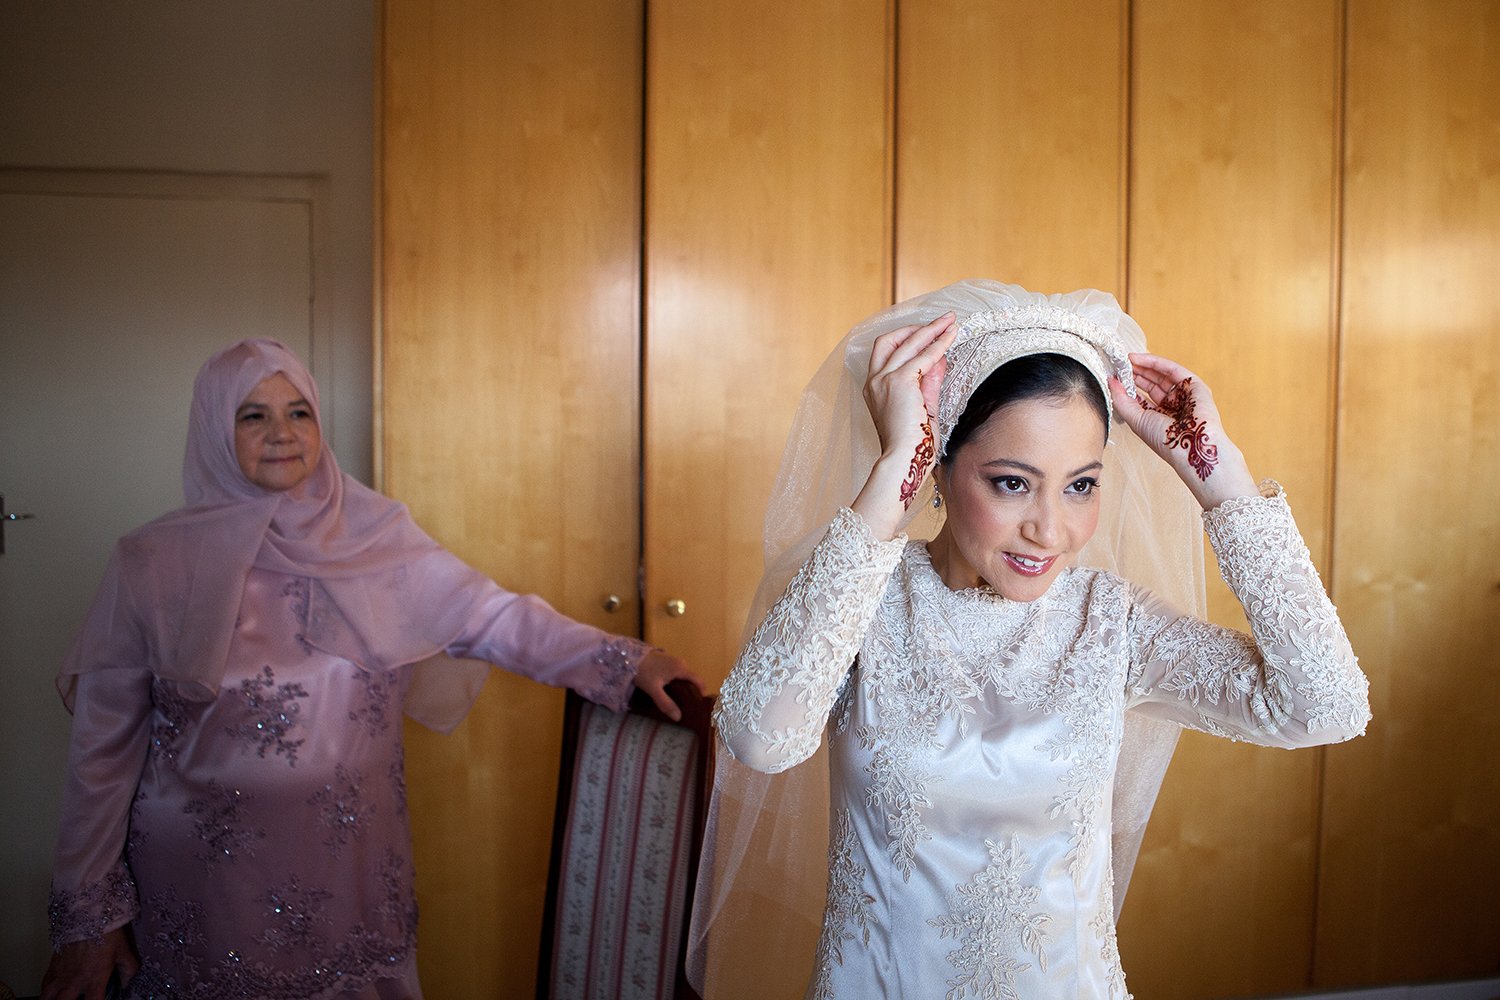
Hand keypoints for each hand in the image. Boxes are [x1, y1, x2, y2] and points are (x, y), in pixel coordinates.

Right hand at [41, 927, 138, 999]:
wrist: (87, 915)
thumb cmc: (105, 932)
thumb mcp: (123, 951)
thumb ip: (128, 969)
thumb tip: (128, 982)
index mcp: (95, 979)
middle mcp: (75, 980)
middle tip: (77, 999)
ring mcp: (61, 975)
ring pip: (47, 998)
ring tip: (62, 998)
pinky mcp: (53, 967)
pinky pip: (44, 985)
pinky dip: (46, 992)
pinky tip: (53, 992)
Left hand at [633, 649, 704, 721]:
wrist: (629, 657)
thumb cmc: (643, 672)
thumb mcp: (654, 690)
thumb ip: (666, 703)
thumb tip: (678, 717)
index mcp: (681, 669)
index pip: (699, 680)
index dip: (702, 692)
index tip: (701, 704)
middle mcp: (680, 663)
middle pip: (691, 679)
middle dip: (691, 691)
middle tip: (688, 705)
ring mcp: (673, 660)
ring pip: (683, 676)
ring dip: (683, 686)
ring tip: (678, 700)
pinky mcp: (666, 660)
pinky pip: (677, 673)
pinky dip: (676, 681)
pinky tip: (669, 690)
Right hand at [851, 312, 958, 538]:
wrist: (902, 460)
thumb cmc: (912, 445)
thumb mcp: (922, 409)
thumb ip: (929, 384)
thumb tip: (940, 360)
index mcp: (874, 390)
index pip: (888, 355)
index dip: (909, 342)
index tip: (929, 336)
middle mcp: (874, 381)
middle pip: (891, 341)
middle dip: (917, 328)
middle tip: (941, 321)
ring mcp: (884, 380)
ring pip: (908, 343)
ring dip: (931, 330)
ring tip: (950, 320)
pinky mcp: (899, 381)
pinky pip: (922, 356)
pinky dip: (938, 344)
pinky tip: (951, 337)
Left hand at [1109, 352, 1257, 507]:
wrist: (1190, 447)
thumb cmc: (1166, 441)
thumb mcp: (1137, 419)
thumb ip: (1122, 400)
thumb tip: (1111, 381)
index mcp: (1160, 417)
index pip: (1142, 396)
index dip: (1128, 386)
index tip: (1114, 376)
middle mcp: (1173, 405)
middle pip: (1152, 383)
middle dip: (1135, 373)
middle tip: (1119, 364)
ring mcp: (1185, 395)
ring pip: (1162, 375)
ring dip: (1144, 366)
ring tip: (1126, 359)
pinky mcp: (1196, 386)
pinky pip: (1174, 370)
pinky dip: (1157, 363)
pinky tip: (1140, 359)